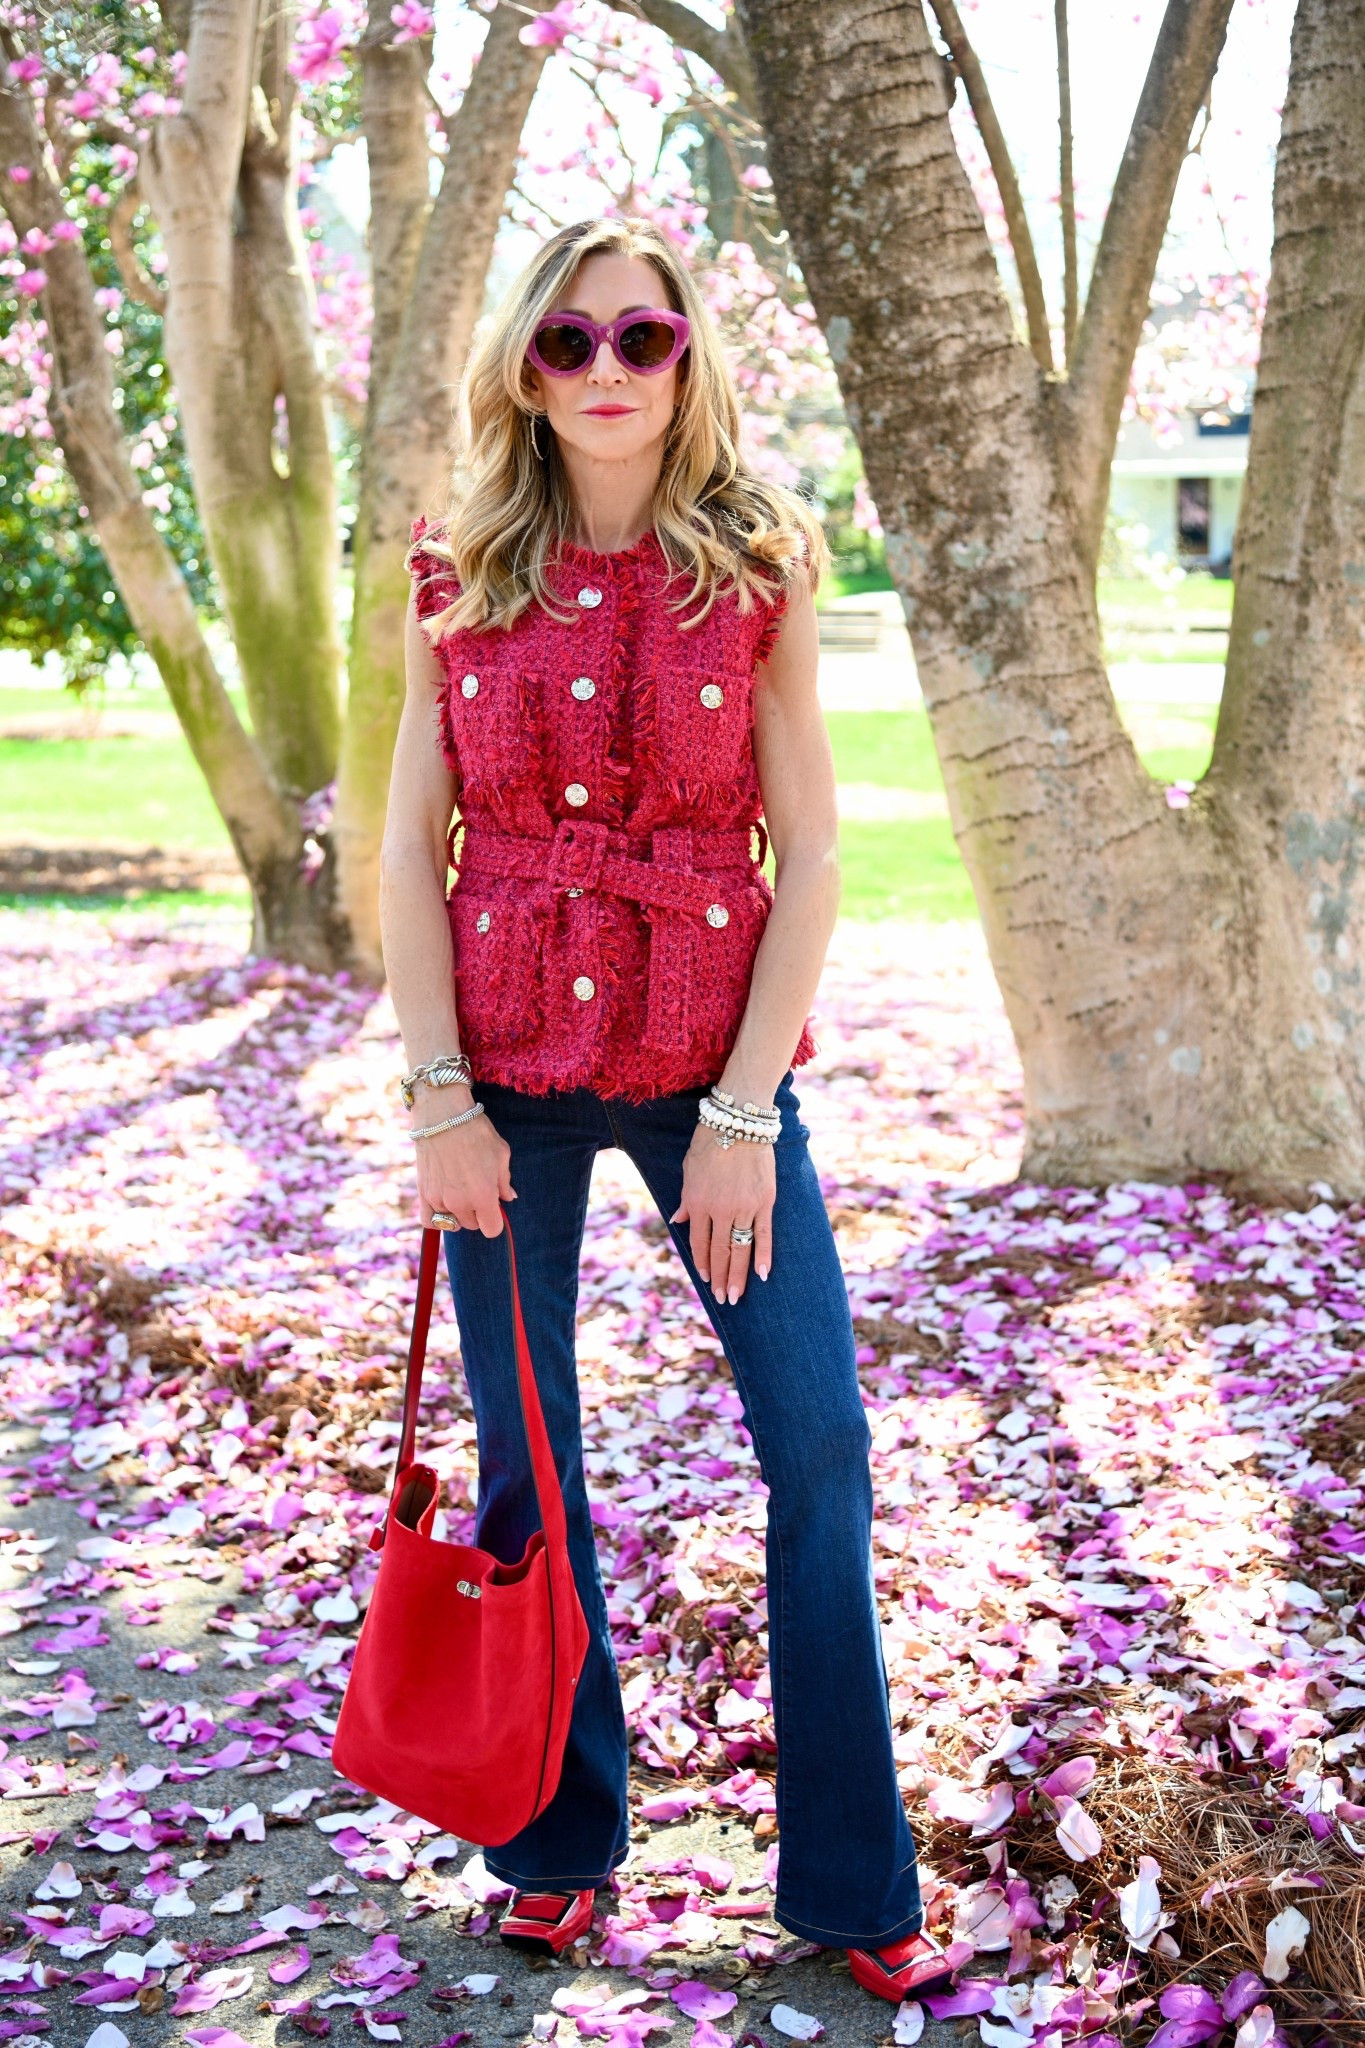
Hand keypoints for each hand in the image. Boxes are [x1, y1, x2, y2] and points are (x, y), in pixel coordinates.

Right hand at [414, 1092, 514, 1235]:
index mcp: (484, 1196)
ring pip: (453, 1222)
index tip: (493, 1205)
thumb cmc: (476, 1133)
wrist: (443, 1116)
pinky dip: (437, 1218)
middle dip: (478, 1212)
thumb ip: (505, 1181)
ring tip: (459, 1189)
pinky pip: (429, 1221)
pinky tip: (443, 1205)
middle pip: (473, 1225)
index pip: (492, 1230)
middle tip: (476, 1189)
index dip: (495, 1219)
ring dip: (458, 1211)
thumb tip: (508, 1198)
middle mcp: (461, 1203)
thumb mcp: (501, 1154)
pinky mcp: (424, 1194)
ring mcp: (440, 1200)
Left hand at [670, 1125, 774, 1302]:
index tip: (706, 1279)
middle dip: (720, 1278)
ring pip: (741, 1249)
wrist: (738, 1122)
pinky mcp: (765, 1202)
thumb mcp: (688, 1170)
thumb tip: (677, 1221)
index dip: (702, 1263)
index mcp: (698, 1203)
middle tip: (723, 1299)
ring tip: (737, 1295)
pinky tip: (764, 1275)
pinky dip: (764, 1256)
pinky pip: (764, 1234)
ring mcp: (744, 1208)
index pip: (699, 1243)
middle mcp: (720, 1210)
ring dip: (738, 1275)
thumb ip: (686, 1199)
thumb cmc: (709, 1141)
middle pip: (720, 1252)